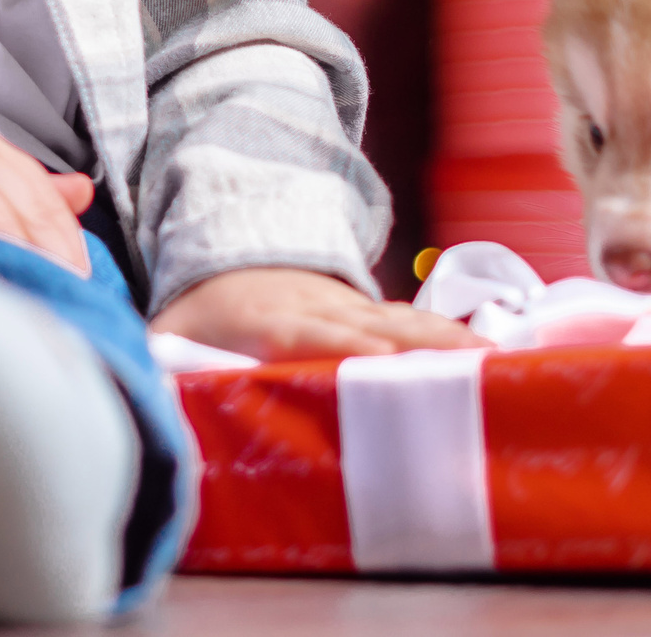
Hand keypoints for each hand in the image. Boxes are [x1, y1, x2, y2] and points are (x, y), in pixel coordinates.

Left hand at [151, 266, 480, 360]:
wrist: (229, 250)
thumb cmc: (198, 308)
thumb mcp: (168, 331)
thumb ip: (160, 361)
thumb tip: (145, 399)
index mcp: (268, 318)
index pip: (308, 333)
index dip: (343, 346)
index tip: (380, 362)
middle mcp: (320, 309)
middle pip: (377, 326)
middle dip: (422, 348)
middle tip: (473, 372)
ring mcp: (353, 307)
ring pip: (408, 322)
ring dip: (453, 343)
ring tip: (505, 368)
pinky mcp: (372, 314)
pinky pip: (417, 327)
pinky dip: (456, 342)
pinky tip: (496, 364)